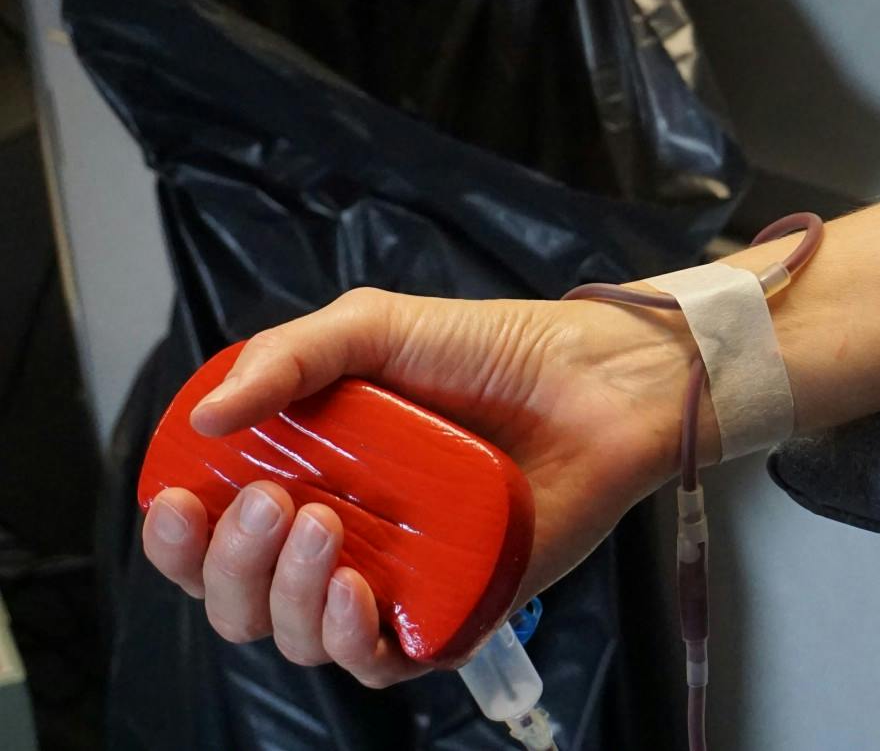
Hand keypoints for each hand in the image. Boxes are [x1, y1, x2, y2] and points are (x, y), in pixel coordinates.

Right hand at [140, 287, 691, 685]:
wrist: (594, 381)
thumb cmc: (492, 351)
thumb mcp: (376, 328)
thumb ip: (289, 357)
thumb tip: (206, 415)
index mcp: (307, 478)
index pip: (213, 537)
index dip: (177, 539)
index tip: (173, 503)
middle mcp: (341, 540)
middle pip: (240, 600)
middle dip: (230, 565)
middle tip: (270, 503)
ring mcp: (395, 582)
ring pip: (297, 638)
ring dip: (285, 596)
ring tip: (321, 528)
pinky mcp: (452, 614)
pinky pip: (379, 662)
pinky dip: (347, 639)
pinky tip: (352, 591)